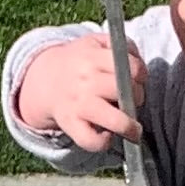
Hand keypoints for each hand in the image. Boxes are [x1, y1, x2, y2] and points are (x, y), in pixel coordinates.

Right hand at [16, 32, 146, 151]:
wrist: (44, 81)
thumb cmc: (80, 63)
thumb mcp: (95, 43)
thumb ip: (120, 45)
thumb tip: (139, 66)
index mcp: (93, 57)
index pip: (131, 67)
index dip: (141, 75)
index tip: (139, 80)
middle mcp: (86, 80)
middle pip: (126, 92)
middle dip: (137, 97)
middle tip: (132, 100)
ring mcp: (78, 103)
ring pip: (115, 120)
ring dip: (129, 127)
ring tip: (133, 129)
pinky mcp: (70, 124)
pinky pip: (91, 140)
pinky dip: (103, 142)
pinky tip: (107, 135)